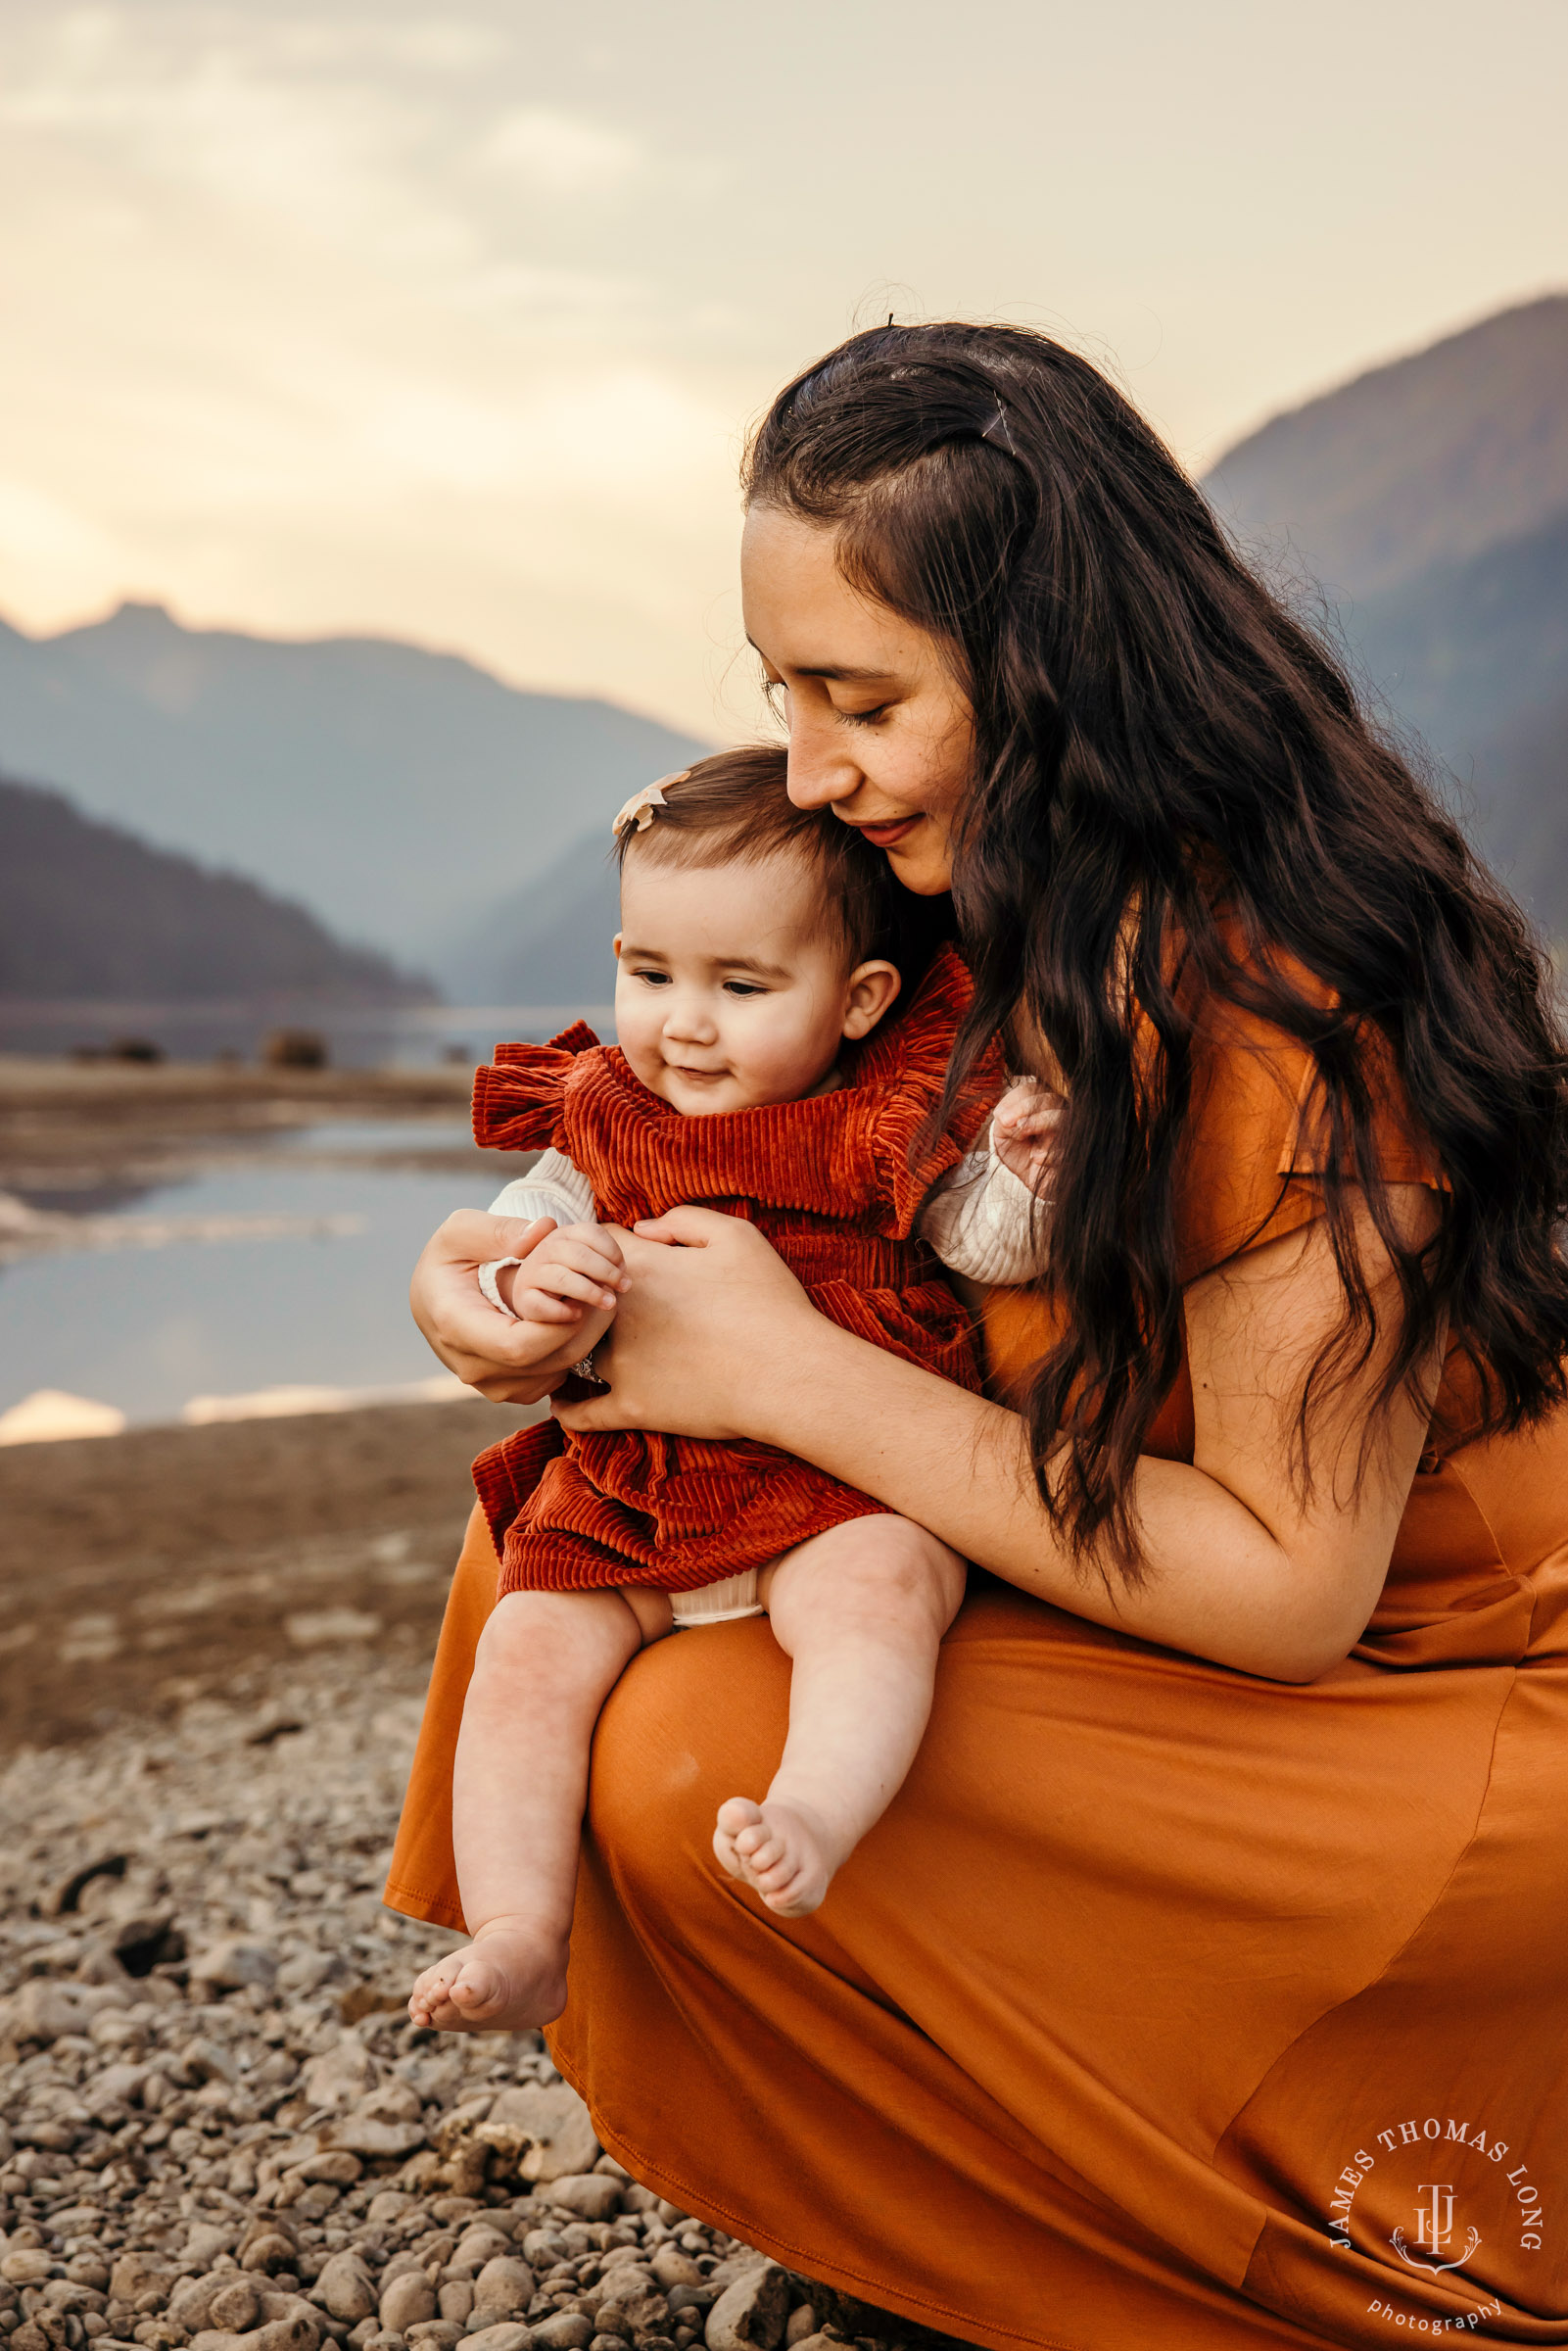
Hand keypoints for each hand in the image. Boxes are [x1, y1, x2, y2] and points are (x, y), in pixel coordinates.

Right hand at [409, 1211, 622, 1403]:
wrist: (435, 1296)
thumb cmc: (449, 1257)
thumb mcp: (462, 1230)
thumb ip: (500, 1229)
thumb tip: (542, 1232)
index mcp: (455, 1327)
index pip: (517, 1347)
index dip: (557, 1325)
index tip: (578, 1297)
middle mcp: (472, 1366)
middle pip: (544, 1363)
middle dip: (582, 1329)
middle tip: (605, 1295)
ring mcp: (491, 1385)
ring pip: (553, 1375)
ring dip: (582, 1341)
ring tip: (594, 1303)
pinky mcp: (510, 1390)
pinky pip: (551, 1380)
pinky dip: (569, 1352)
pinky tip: (576, 1320)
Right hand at [504, 1222, 625, 1326]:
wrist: (536, 1296)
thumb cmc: (572, 1277)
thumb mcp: (587, 1261)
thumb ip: (603, 1260)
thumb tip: (621, 1272)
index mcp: (563, 1234)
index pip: (591, 1233)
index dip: (613, 1251)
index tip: (624, 1269)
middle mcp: (545, 1249)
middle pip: (579, 1254)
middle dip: (607, 1272)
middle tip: (625, 1287)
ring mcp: (532, 1273)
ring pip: (563, 1278)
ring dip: (591, 1292)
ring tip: (609, 1304)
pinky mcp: (523, 1298)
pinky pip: (543, 1305)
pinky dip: (563, 1312)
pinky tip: (578, 1316)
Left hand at [554, 1206, 817, 1442]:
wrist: (789, 1373)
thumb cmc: (769, 1302)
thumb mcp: (737, 1237)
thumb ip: (682, 1220)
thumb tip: (642, 1229)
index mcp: (640, 1268)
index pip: (597, 1244)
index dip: (609, 1247)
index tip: (622, 1258)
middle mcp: (617, 1315)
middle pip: (581, 1298)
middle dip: (590, 1298)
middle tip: (609, 1304)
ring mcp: (620, 1365)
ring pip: (581, 1352)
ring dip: (583, 1348)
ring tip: (583, 1351)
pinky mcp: (632, 1407)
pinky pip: (584, 1412)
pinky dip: (570, 1408)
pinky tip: (564, 1402)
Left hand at [991, 1078, 1063, 1190]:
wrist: (1037, 1183)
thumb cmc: (1022, 1155)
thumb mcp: (1004, 1136)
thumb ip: (1004, 1121)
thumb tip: (1007, 1118)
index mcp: (1044, 1104)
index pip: (1033, 1090)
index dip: (1016, 1100)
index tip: (1000, 1117)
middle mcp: (1062, 1113)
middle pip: (1050, 1099)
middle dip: (1025, 1108)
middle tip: (1006, 1123)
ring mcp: (1073, 1132)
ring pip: (1062, 1117)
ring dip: (1038, 1121)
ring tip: (1020, 1133)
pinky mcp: (1077, 1153)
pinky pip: (1069, 1146)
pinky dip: (1051, 1152)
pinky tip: (1037, 1158)